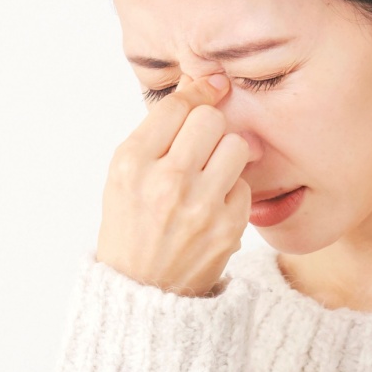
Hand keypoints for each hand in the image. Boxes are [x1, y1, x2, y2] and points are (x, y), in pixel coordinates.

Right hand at [95, 72, 251, 297]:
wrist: (141, 291)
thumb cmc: (131, 224)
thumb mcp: (126, 174)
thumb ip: (158, 130)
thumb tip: (198, 81)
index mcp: (131, 163)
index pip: (177, 105)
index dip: (196, 92)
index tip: (208, 89)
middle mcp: (165, 181)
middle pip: (211, 119)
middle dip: (210, 125)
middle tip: (202, 142)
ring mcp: (199, 206)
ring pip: (236, 145)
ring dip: (227, 154)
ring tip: (210, 171)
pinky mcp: (228, 227)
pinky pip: (245, 184)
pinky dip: (232, 190)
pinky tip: (214, 204)